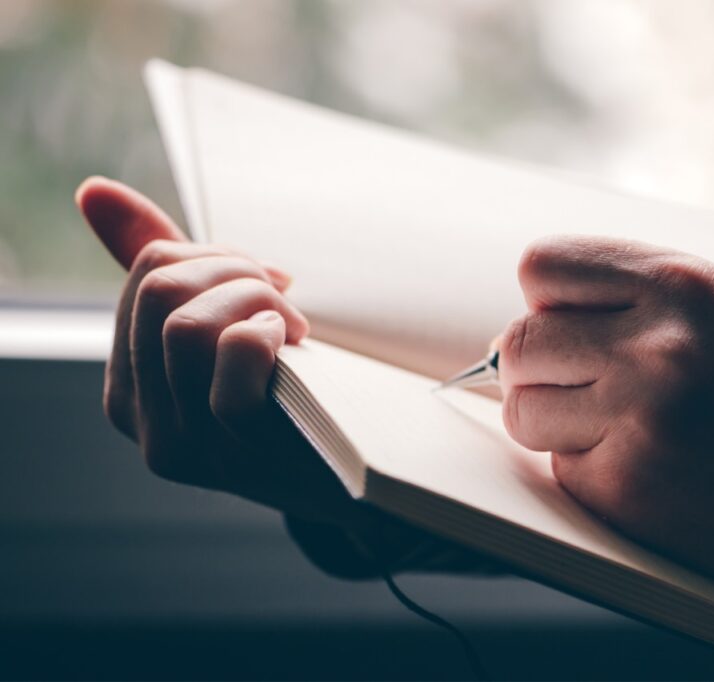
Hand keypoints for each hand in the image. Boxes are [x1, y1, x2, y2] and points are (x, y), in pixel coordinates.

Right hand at [76, 177, 416, 552]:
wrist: (351, 475)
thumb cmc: (286, 392)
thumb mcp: (222, 326)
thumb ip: (163, 266)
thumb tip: (93, 190)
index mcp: (128, 381)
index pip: (147, 271)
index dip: (219, 255)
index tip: (266, 278)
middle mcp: (139, 417)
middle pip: (162, 289)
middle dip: (238, 271)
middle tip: (284, 297)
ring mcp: (184, 442)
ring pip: (187, 324)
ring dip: (257, 300)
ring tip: (291, 324)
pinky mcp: (237, 455)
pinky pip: (232, 359)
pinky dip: (266, 331)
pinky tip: (292, 345)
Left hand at [497, 235, 713, 599]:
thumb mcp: (708, 314)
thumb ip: (615, 302)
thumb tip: (506, 337)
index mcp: (681, 284)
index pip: (543, 266)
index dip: (546, 302)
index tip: (568, 326)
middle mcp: (658, 344)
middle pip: (520, 341)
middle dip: (539, 370)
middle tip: (586, 388)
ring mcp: (638, 415)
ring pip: (521, 408)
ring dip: (552, 424)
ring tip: (617, 428)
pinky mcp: (623, 483)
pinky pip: (556, 465)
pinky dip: (586, 470)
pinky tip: (641, 468)